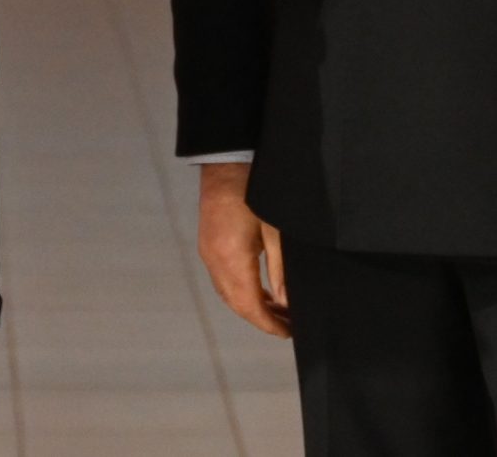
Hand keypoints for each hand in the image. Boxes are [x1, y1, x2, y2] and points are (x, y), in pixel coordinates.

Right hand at [197, 163, 289, 337]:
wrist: (226, 163)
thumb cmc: (255, 192)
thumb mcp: (275, 231)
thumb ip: (280, 270)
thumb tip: (286, 303)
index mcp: (231, 258)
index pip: (250, 306)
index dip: (269, 324)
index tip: (289, 332)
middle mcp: (214, 260)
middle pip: (237, 304)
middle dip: (261, 319)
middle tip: (288, 326)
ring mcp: (207, 253)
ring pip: (227, 294)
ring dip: (250, 306)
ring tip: (277, 312)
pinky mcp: (207, 245)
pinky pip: (222, 279)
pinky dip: (240, 291)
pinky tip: (258, 290)